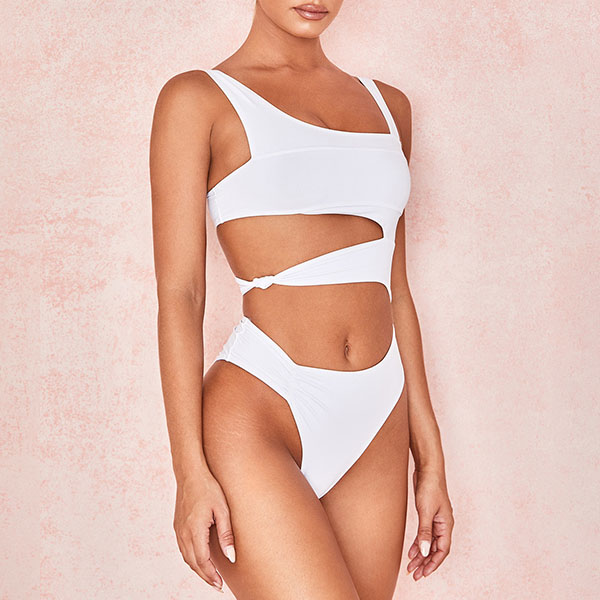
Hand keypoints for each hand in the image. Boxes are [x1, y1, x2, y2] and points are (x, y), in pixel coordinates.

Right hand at [173, 471, 235, 592]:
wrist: (190, 473)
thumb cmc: (209, 488)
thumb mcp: (222, 509)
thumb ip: (226, 534)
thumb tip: (231, 557)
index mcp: (195, 530)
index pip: (202, 561)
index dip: (211, 575)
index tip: (220, 585)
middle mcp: (183, 533)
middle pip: (193, 563)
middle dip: (205, 576)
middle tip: (217, 585)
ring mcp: (178, 530)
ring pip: (186, 557)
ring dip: (198, 569)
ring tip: (210, 576)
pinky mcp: (177, 526)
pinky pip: (183, 549)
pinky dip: (191, 559)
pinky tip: (200, 560)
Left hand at [406, 468, 453, 580]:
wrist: (428, 470)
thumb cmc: (430, 487)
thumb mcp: (425, 511)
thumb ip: (425, 532)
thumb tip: (425, 551)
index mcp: (446, 525)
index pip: (442, 550)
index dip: (433, 563)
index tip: (424, 573)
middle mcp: (443, 525)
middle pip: (436, 549)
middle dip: (426, 563)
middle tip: (415, 574)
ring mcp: (435, 521)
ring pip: (429, 543)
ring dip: (421, 555)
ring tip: (411, 566)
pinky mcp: (428, 515)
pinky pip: (424, 534)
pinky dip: (419, 543)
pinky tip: (412, 552)